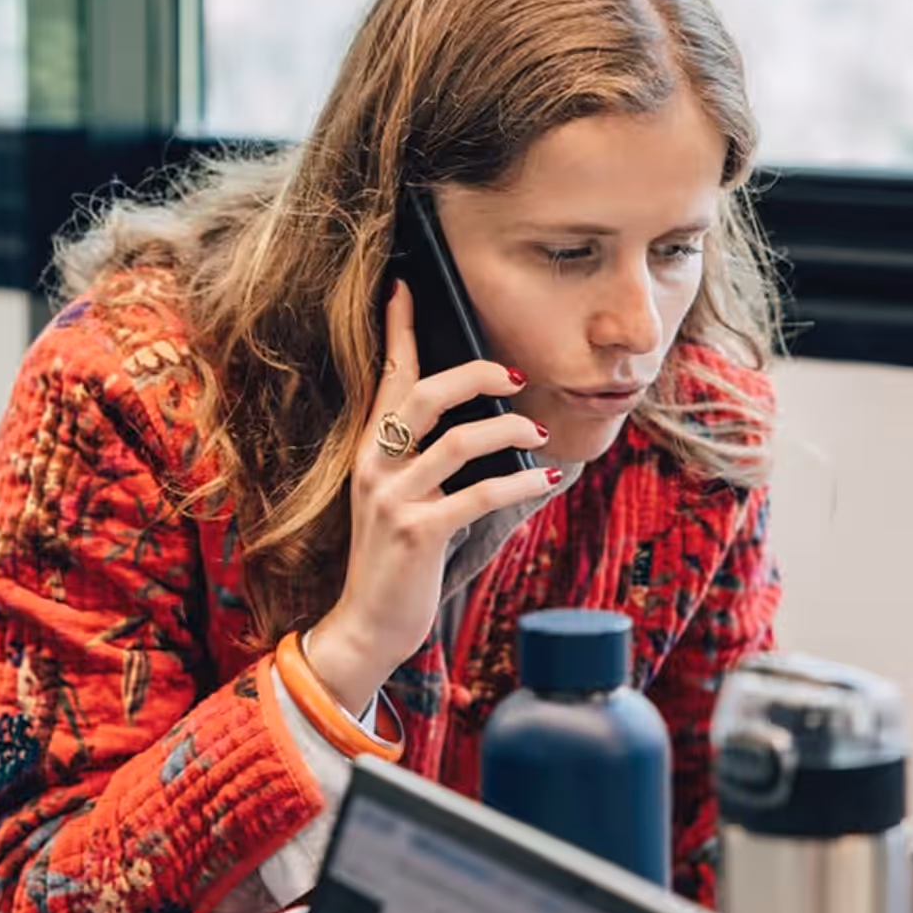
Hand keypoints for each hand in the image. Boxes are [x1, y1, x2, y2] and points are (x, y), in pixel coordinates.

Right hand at [301, 279, 556, 712]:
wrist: (367, 625)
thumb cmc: (396, 562)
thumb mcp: (401, 500)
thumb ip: (427, 463)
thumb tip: (488, 427)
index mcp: (370, 451)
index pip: (386, 378)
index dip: (398, 330)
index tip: (407, 287)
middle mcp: (374, 466)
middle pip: (425, 394)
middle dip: (475, 374)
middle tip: (516, 375)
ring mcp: (393, 499)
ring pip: (459, 441)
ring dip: (508, 433)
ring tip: (538, 436)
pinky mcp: (418, 532)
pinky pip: (479, 494)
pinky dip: (519, 483)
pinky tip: (545, 480)